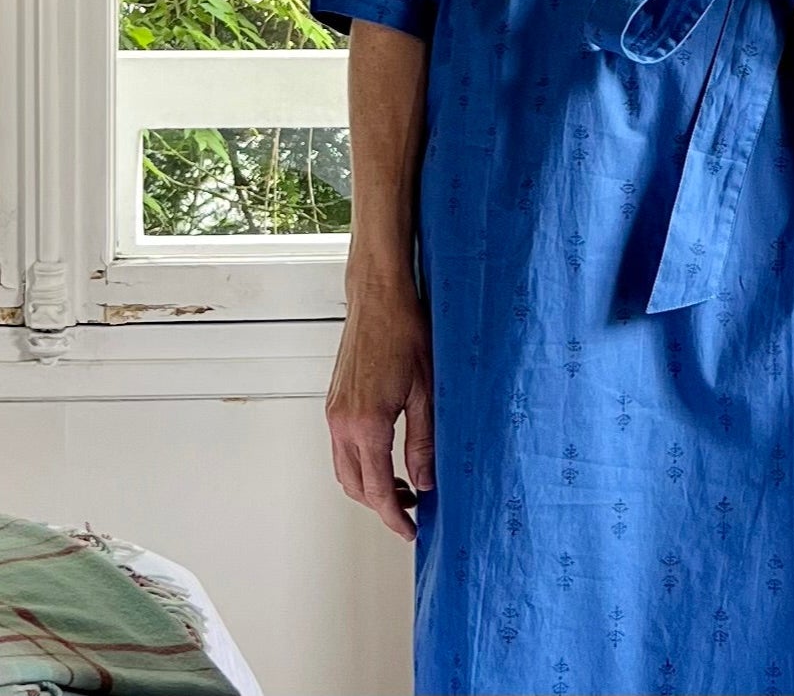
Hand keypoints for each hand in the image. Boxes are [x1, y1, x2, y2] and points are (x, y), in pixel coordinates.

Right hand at [325, 277, 436, 542]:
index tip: (410, 531)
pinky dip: (360, 462)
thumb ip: (424, 441)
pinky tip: (386, 455)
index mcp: (366, 424)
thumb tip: (424, 480)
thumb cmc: (406, 332)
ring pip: (344, 469)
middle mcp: (342, 423)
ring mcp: (334, 412)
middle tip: (411, 510)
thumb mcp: (427, 390)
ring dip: (369, 485)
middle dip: (381, 505)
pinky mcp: (335, 401)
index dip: (394, 517)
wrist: (379, 296)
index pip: (376, 490)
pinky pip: (341, 447)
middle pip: (355, 486)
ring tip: (402, 485)